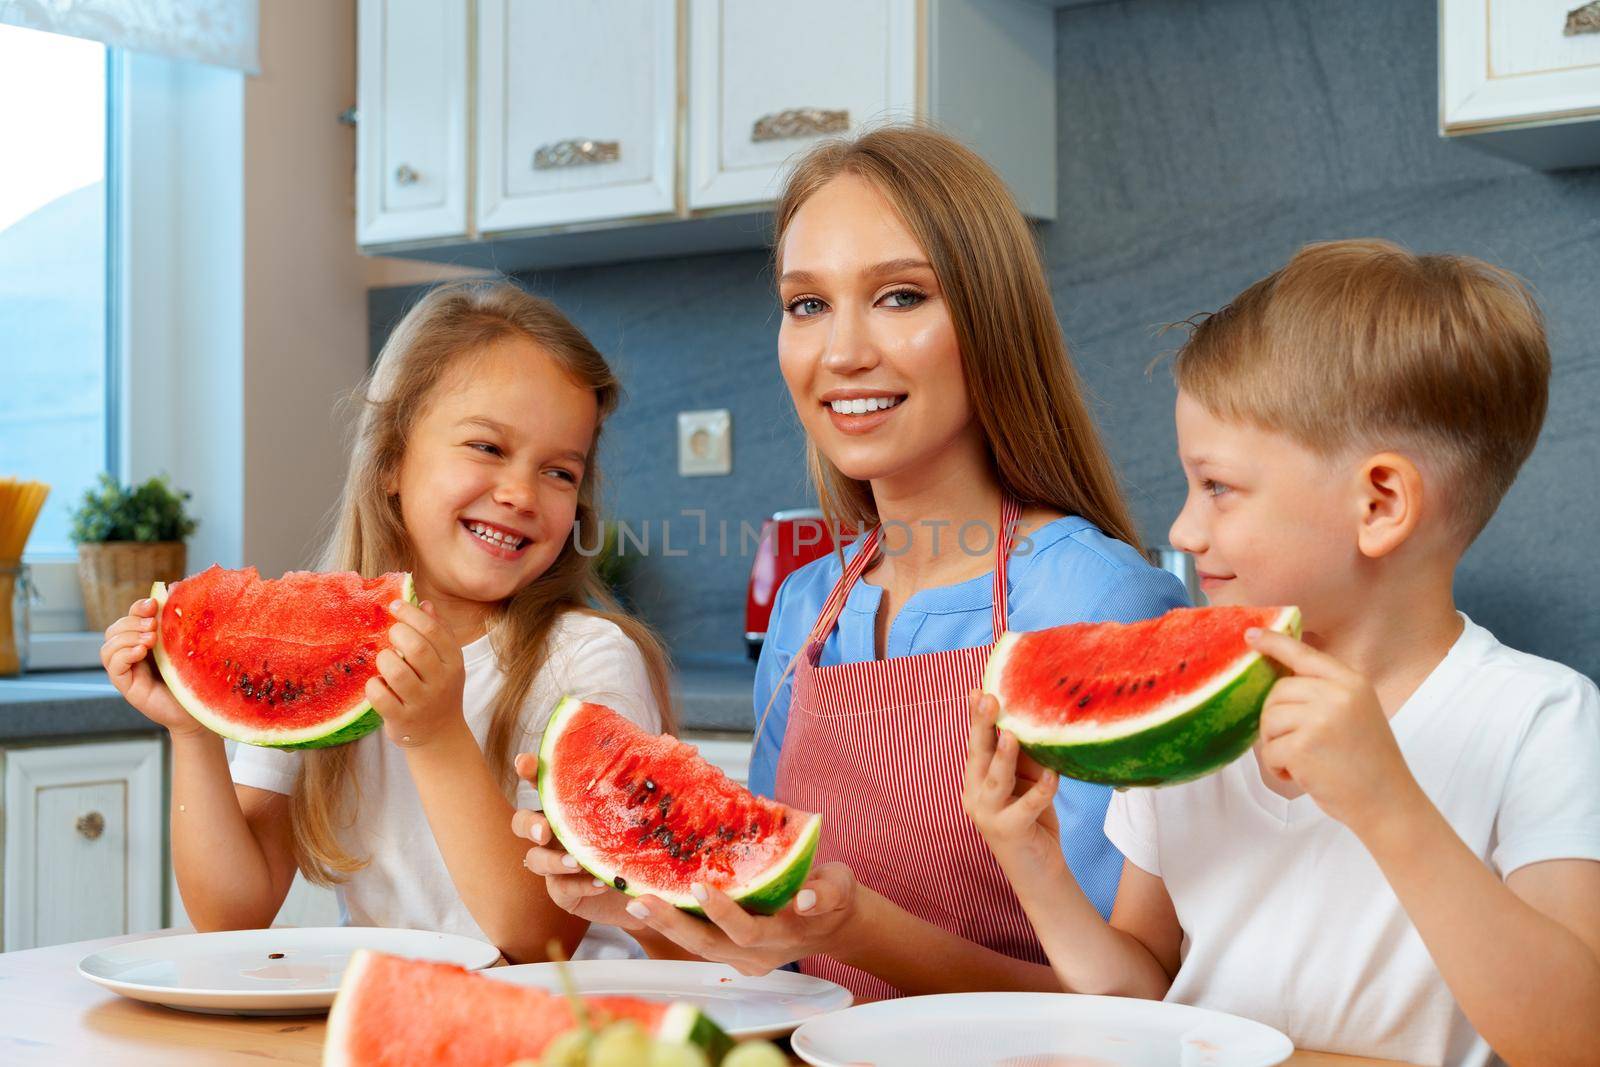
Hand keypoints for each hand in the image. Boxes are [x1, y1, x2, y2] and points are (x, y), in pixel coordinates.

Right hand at [99, 598, 203, 736]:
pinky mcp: (126, 686)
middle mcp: (134, 653)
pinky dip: (123, 654)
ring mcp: (128, 670)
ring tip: (151, 640)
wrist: (202, 709)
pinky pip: (113, 665)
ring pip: (109, 645)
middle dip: (132, 621)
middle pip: (115, 628)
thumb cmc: (198, 676)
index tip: (153, 603)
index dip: (138, 607)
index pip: (131, 617)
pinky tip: (141, 651)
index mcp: (147, 639)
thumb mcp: (187, 643)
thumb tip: (173, 588)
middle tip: (154, 625)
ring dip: (127, 637)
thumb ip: (178, 621)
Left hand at [369, 600, 466, 747]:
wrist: (441, 735)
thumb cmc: (439, 691)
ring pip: (396, 672)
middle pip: (416, 648)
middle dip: (397, 634)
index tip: (395, 606)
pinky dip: (373, 686)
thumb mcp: (447, 662)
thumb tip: (425, 604)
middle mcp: (440, 682)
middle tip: (392, 636)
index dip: (411, 614)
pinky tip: (379, 684)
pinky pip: (380, 697)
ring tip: (385, 661)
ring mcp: (421, 702)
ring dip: (384, 660)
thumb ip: (439, 632)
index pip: (433, 630)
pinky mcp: (402, 719)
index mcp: (453, 663)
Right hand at [510, 755, 647, 931]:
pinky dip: (579, 884)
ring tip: (578, 861)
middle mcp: (556, 832)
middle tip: (544, 830)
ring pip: (534, 859)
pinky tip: (601, 882)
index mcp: (570, 804)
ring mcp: (556, 862)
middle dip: (528, 824)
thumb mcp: (648, 808)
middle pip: (522, 822)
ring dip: (553, 859)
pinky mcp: (563, 891)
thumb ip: (648, 780)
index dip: (529, 770)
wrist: (649, 887)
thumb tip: (666, 742)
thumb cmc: (643, 841)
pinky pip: (560, 887)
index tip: (525, 763)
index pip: (543, 782)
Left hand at [622, 862, 858, 976]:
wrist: (835, 923)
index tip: (699, 886)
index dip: (722, 912)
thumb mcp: (840, 887)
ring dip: (665, 925)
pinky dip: (673, 923)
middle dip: (673, 923)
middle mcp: (757, 954)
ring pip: (697, 945)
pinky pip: (698, 939)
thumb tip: (804, 899)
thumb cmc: (836, 897)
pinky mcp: (731, 951)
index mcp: (782, 936)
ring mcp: (742, 957)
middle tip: (641, 900)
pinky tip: (651, 901)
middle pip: (708, 945)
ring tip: (634, 902)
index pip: (746, 931)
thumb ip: (825, 893)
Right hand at [963, 691, 1063, 872]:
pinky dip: (1040, 790)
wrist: (1040, 872)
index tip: (979, 690)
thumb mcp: (1026, 782)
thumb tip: (1032, 724)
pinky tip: (1053, 774)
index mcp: (976, 780)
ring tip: (1010, 733)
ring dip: (1003, 756)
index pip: (976, 744)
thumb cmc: (1032, 820)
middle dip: (982, 726)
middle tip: (988, 698)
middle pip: (978, 756)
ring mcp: (989, 815)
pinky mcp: (1010, 832)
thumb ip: (1024, 759)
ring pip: (996, 781)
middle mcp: (975, 796)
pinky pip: (1027, 807)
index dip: (977, 717)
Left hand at [1248, 628, 1423, 834]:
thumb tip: (1280, 680)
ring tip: (1303, 760)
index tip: (1251, 634)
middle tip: (1297, 743)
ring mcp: (1320, 718)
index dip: (1275, 643)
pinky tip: (1302, 775)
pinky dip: (1278, 767)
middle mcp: (1337, 694)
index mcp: (1352, 682)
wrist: (1388, 802)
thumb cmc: (1368, 763)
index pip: (1304, 654)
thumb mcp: (1357, 712)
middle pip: (1277, 691)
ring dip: (1276, 744)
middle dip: (1276, 719)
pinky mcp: (1303, 745)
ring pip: (1269, 719)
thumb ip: (1326, 692)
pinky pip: (1268, 750)